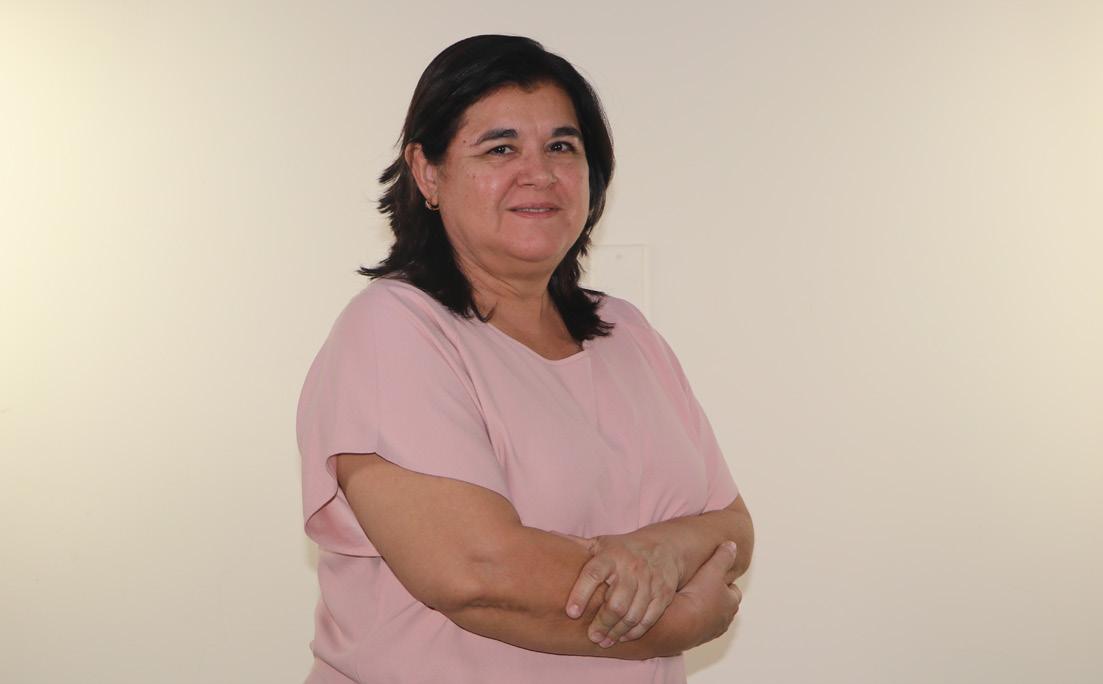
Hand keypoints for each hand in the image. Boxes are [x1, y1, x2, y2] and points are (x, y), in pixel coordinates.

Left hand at [564, 531, 683, 646]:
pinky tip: (623, 637)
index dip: (581, 593)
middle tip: (592, 636)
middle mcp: (630, 568)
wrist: (666, 546)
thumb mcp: (601, 543)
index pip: (593, 573)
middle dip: (602, 623)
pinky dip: (635, 632)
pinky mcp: (662, 594)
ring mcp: (649, 582)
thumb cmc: (623, 548)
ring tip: (605, 641)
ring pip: (633, 614)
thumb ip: (576, 544)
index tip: (571, 613)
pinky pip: (649, 618)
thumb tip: (548, 535)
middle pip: (616, 603)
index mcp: (610, 555)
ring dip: (617, 631)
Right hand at [678, 541, 742, 646]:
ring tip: (687, 598)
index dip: (724, 581)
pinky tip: (679, 611)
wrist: (676, 624)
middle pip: (722, 605)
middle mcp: (724, 621)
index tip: (713, 575)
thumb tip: (733, 544)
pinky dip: (691, 619)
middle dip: (714, 596)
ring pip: (709, 617)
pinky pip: (696, 627)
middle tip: (700, 586)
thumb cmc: (696, 596)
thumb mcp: (711, 570)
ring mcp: (710, 632)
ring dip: (702, 609)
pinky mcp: (694, 639)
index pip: (733, 591)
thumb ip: (723, 557)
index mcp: (731, 604)